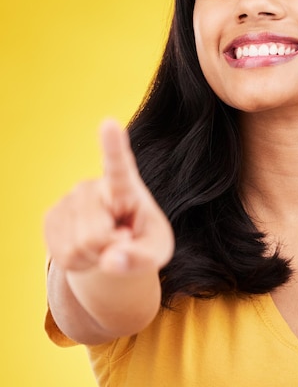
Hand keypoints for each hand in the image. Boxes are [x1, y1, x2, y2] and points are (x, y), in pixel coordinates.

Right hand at [45, 119, 173, 275]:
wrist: (118, 245)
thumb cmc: (144, 241)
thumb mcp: (156, 252)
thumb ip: (142, 259)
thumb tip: (111, 261)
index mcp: (127, 185)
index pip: (119, 165)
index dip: (112, 146)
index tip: (109, 124)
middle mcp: (94, 185)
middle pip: (96, 235)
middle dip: (108, 250)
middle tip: (120, 240)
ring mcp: (70, 198)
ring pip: (78, 248)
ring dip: (94, 258)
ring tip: (106, 243)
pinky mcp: (51, 215)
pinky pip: (64, 257)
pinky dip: (80, 263)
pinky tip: (89, 249)